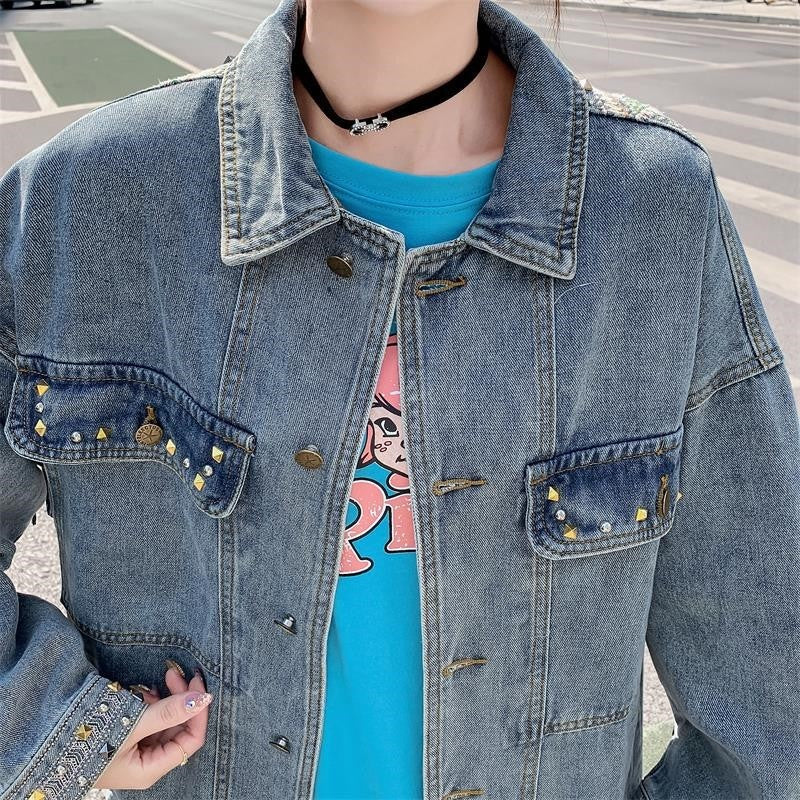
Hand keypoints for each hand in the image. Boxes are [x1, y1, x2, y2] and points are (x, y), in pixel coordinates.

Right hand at [93, 664, 213, 789]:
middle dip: (183, 700)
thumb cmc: (89, 741)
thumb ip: (168, 712)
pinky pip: (151, 721)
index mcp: (151, 769)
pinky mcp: (127, 740)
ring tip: (163, 678)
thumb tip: (203, 699)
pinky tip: (145, 692)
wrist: (47, 745)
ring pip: (166, 722)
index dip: (198, 712)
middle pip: (180, 729)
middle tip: (177, 674)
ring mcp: (137, 751)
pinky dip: (153, 704)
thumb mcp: (132, 725)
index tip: (197, 684)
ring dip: (169, 699)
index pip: (191, 739)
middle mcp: (147, 763)